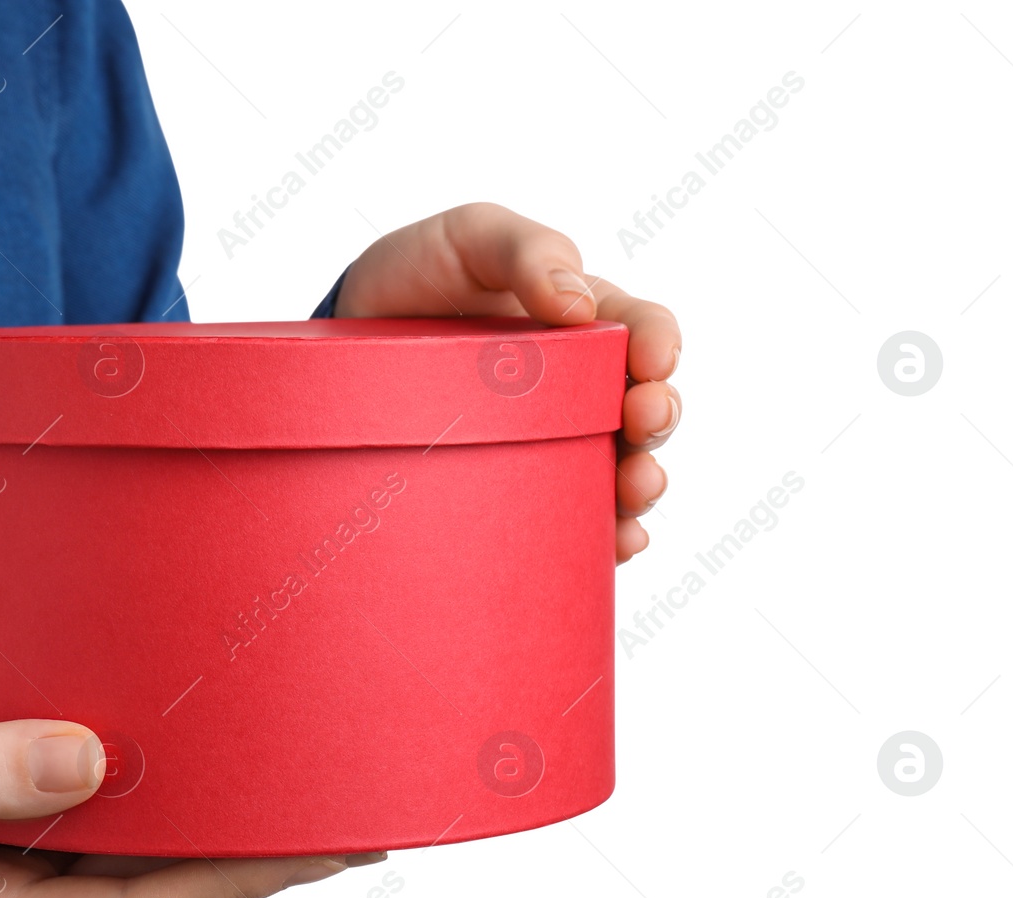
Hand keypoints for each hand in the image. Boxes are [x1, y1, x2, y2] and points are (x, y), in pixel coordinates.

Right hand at [0, 710, 370, 897]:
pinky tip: (180, 771)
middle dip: (250, 860)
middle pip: (157, 893)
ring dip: (204, 832)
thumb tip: (96, 758)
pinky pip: (88, 835)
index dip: (246, 880)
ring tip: (283, 790)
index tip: (330, 846)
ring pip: (128, 865)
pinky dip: (145, 807)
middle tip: (341, 812)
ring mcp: (1, 883)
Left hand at [336, 203, 680, 562]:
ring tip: (632, 494)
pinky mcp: (518, 486)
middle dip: (659, 420)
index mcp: (585, 320)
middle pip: (644, 409)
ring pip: (618, 471)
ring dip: (640, 487)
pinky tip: (614, 546)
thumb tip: (578, 307)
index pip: (644, 330)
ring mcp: (552, 440)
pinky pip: (571, 519)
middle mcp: (580, 387)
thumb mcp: (471, 237)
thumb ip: (527, 250)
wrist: (351, 336)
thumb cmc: (421, 272)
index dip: (660, 345)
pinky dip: (604, 537)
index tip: (652, 362)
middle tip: (643, 425)